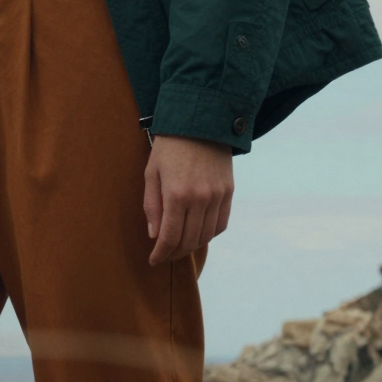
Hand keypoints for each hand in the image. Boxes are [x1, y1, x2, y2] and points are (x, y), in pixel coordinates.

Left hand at [143, 135, 234, 265]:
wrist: (201, 120)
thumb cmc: (169, 146)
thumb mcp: (152, 172)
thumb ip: (152, 206)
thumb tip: (155, 235)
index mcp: (176, 194)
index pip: (170, 237)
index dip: (161, 254)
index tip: (153, 261)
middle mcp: (200, 199)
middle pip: (188, 241)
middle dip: (174, 253)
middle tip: (164, 256)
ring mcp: (217, 196)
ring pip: (206, 236)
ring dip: (191, 246)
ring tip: (179, 247)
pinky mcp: (229, 192)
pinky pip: (221, 224)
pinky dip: (209, 234)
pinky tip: (198, 234)